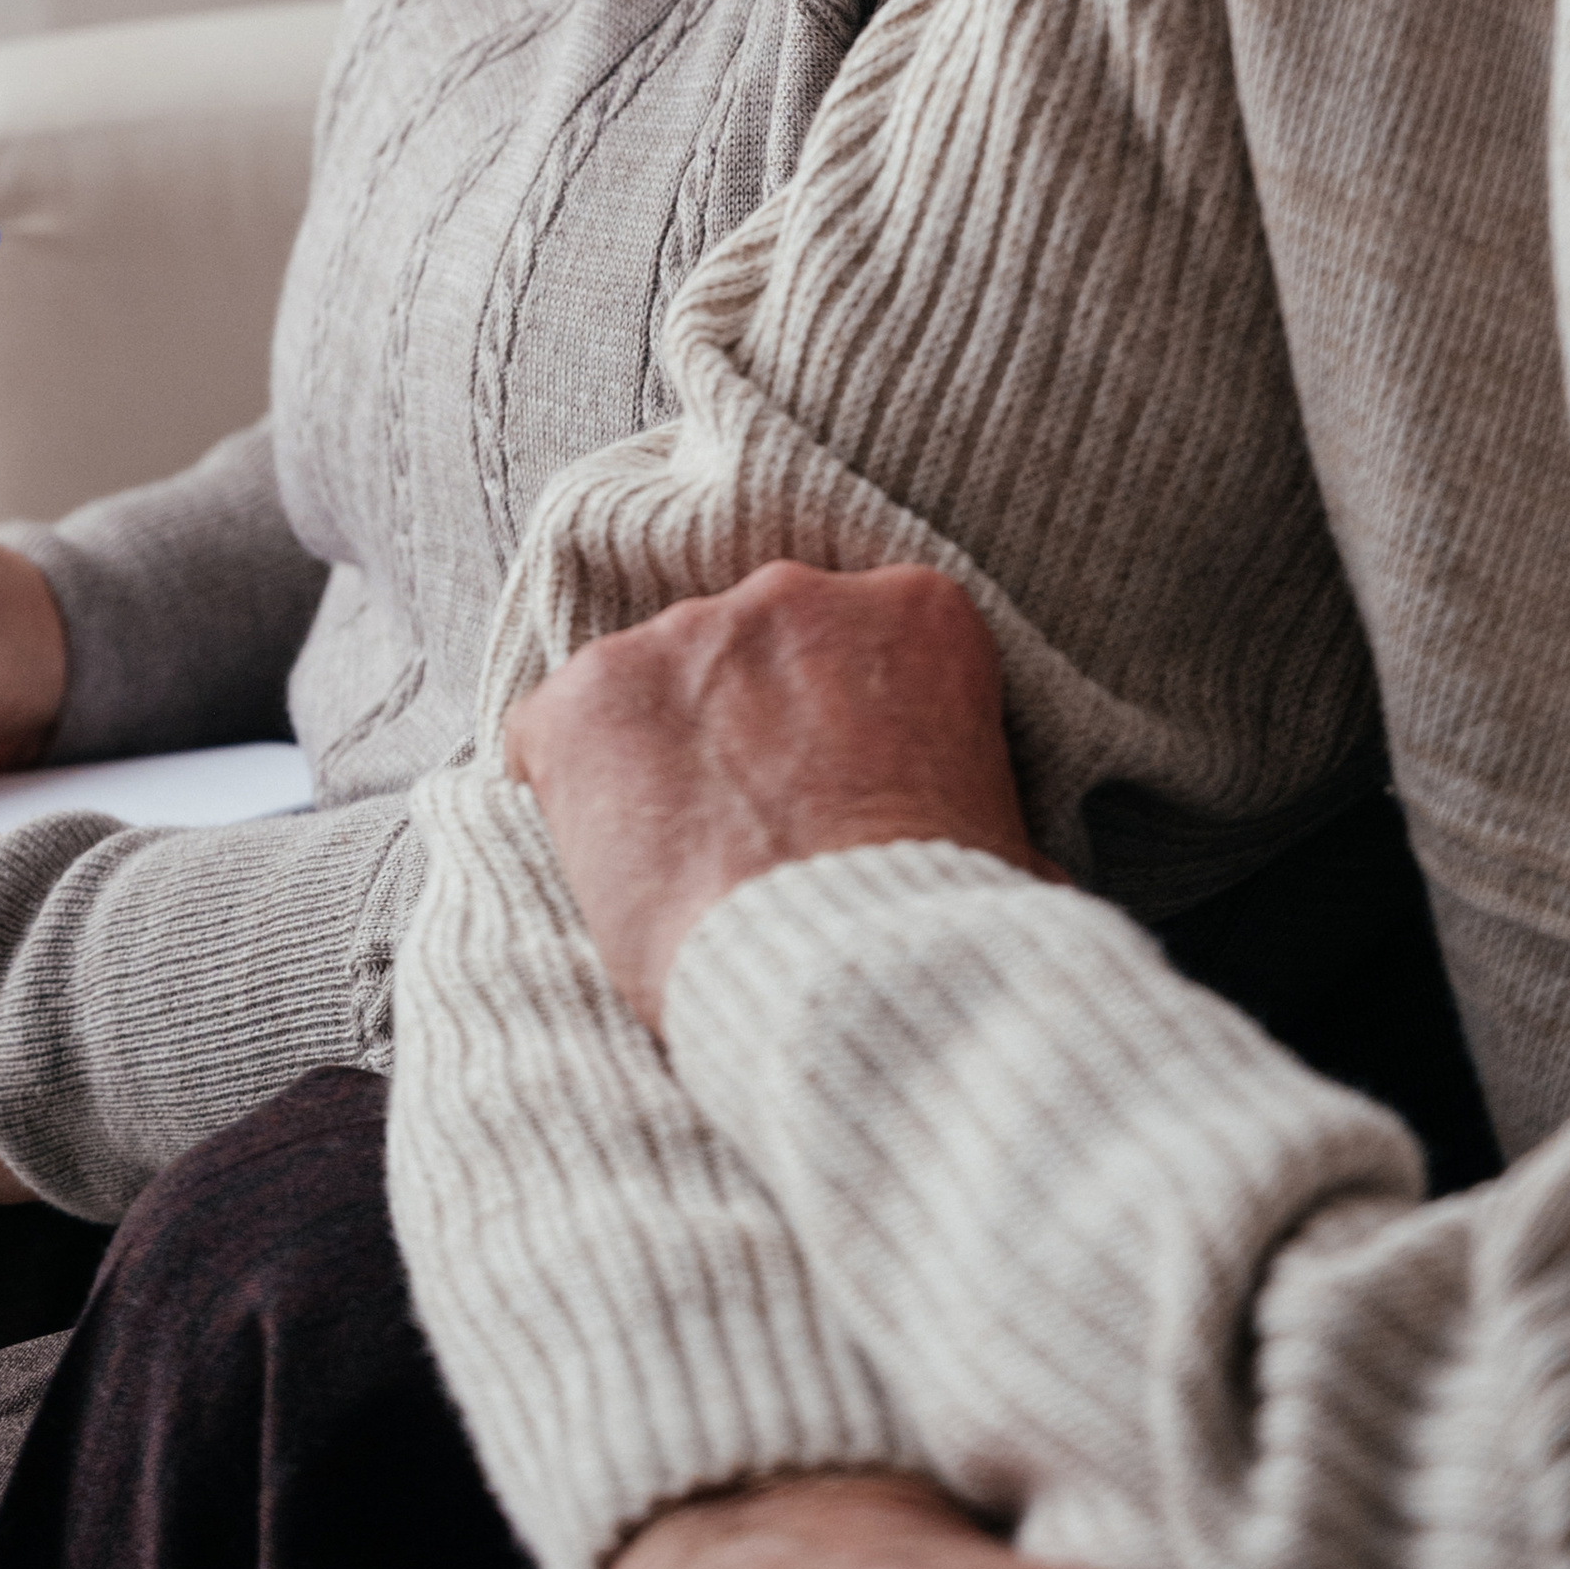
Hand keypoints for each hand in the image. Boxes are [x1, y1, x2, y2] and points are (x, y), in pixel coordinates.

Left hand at [504, 559, 1053, 1032]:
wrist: (851, 976)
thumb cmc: (943, 930)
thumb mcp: (1011, 849)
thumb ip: (990, 813)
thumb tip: (1014, 870)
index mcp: (918, 612)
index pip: (850, 644)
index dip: (831, 728)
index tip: (830, 796)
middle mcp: (795, 593)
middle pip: (745, 653)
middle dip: (742, 730)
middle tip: (754, 838)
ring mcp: (684, 634)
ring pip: (650, 689)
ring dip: (657, 762)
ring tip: (687, 872)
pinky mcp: (592, 694)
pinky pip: (555, 737)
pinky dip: (572, 798)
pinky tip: (615, 872)